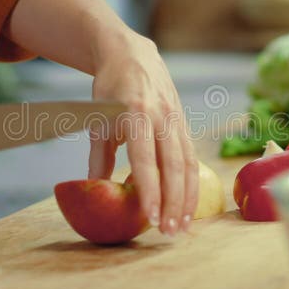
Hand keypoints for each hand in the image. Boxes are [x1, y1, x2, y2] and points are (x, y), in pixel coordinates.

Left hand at [88, 33, 198, 235]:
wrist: (131, 56)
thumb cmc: (109, 92)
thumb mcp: (97, 121)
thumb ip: (98, 157)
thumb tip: (96, 190)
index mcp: (135, 114)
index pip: (145, 160)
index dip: (150, 190)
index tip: (150, 217)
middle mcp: (161, 117)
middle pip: (173, 167)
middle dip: (173, 202)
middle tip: (169, 232)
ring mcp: (177, 119)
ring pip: (188, 164)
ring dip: (187, 198)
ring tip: (182, 226)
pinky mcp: (185, 123)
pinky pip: (192, 158)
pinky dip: (192, 184)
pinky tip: (188, 206)